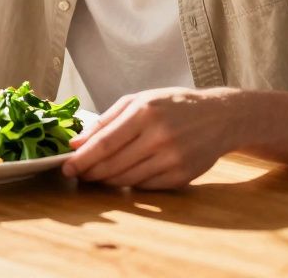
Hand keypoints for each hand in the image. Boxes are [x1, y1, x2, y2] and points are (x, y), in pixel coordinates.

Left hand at [62, 87, 242, 189]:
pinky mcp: (182, 176)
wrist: (220, 117)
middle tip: (78, 174)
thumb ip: (106, 120)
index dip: (83, 158)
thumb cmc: (174, 105)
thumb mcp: (139, 100)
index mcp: (145, 113)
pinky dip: (130, 184)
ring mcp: (172, 159)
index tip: (66, 167)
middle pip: (113, 165)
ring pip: (127, 179)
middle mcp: (159, 137)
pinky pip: (146, 187)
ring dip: (107, 180)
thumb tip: (77, 142)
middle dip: (90, 172)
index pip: (105, 143)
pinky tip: (124, 177)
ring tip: (97, 175)